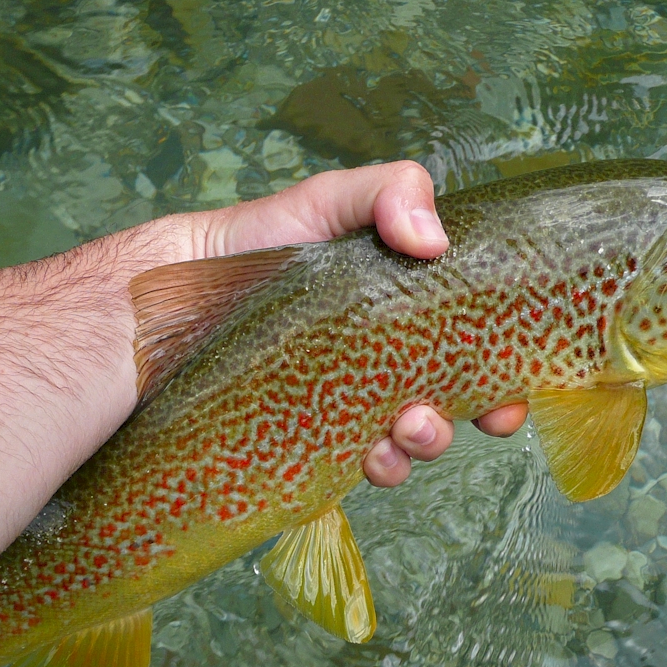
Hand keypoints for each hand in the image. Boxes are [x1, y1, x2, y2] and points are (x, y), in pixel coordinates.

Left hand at [128, 160, 528, 487]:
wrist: (156, 308)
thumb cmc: (244, 249)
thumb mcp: (322, 202)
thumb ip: (388, 192)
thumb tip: (437, 240)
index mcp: (399, 314)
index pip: (468, 349)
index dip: (500, 376)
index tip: (510, 396)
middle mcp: (378, 367)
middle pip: (446, 405)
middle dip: (461, 421)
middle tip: (433, 413)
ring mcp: (341, 411)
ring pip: (404, 446)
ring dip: (419, 448)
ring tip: (400, 431)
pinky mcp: (303, 448)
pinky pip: (351, 474)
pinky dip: (371, 469)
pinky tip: (363, 456)